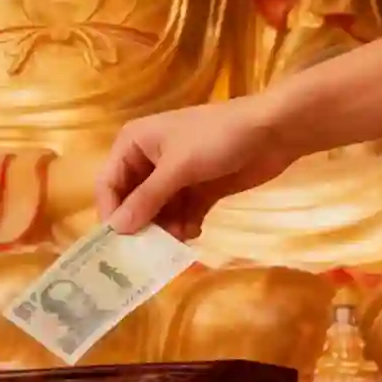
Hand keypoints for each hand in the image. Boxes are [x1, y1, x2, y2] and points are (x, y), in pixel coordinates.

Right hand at [95, 95, 297, 239]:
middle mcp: (149, 159)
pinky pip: (181, 214)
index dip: (111, 213)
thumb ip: (147, 199)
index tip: (118, 244)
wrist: (273, 130)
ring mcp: (175, 176)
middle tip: (149, 251)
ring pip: (158, 212)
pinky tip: (194, 232)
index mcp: (134, 143)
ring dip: (165, 229)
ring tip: (179, 239)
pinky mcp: (199, 189)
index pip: (108, 183)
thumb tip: (116, 228)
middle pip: (132, 201)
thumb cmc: (217, 138)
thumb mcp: (178, 167)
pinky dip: (185, 225)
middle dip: (141, 224)